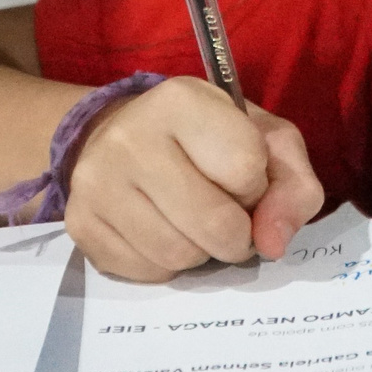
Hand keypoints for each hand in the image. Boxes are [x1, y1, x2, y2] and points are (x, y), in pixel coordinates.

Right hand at [64, 77, 325, 282]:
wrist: (122, 135)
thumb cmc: (206, 137)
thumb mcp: (264, 140)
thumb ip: (292, 186)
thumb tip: (272, 243)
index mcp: (180, 100)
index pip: (245, 168)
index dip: (256, 185)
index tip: (242, 176)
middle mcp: (130, 137)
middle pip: (214, 223)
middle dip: (236, 232)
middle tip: (227, 216)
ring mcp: (96, 183)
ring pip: (178, 255)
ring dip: (201, 250)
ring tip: (193, 222)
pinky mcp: (80, 224)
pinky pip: (146, 271)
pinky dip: (167, 264)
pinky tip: (163, 231)